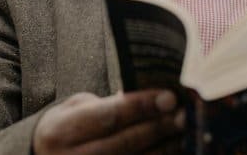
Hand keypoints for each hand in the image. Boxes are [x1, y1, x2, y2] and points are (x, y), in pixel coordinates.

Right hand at [32, 89, 183, 154]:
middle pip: (125, 143)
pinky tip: (173, 150)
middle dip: (158, 127)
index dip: (142, 106)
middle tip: (184, 115)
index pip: (109, 117)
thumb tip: (151, 99)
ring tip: (183, 133)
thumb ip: (110, 104)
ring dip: (164, 149)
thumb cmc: (69, 127)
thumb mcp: (78, 108)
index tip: (169, 97)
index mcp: (62, 131)